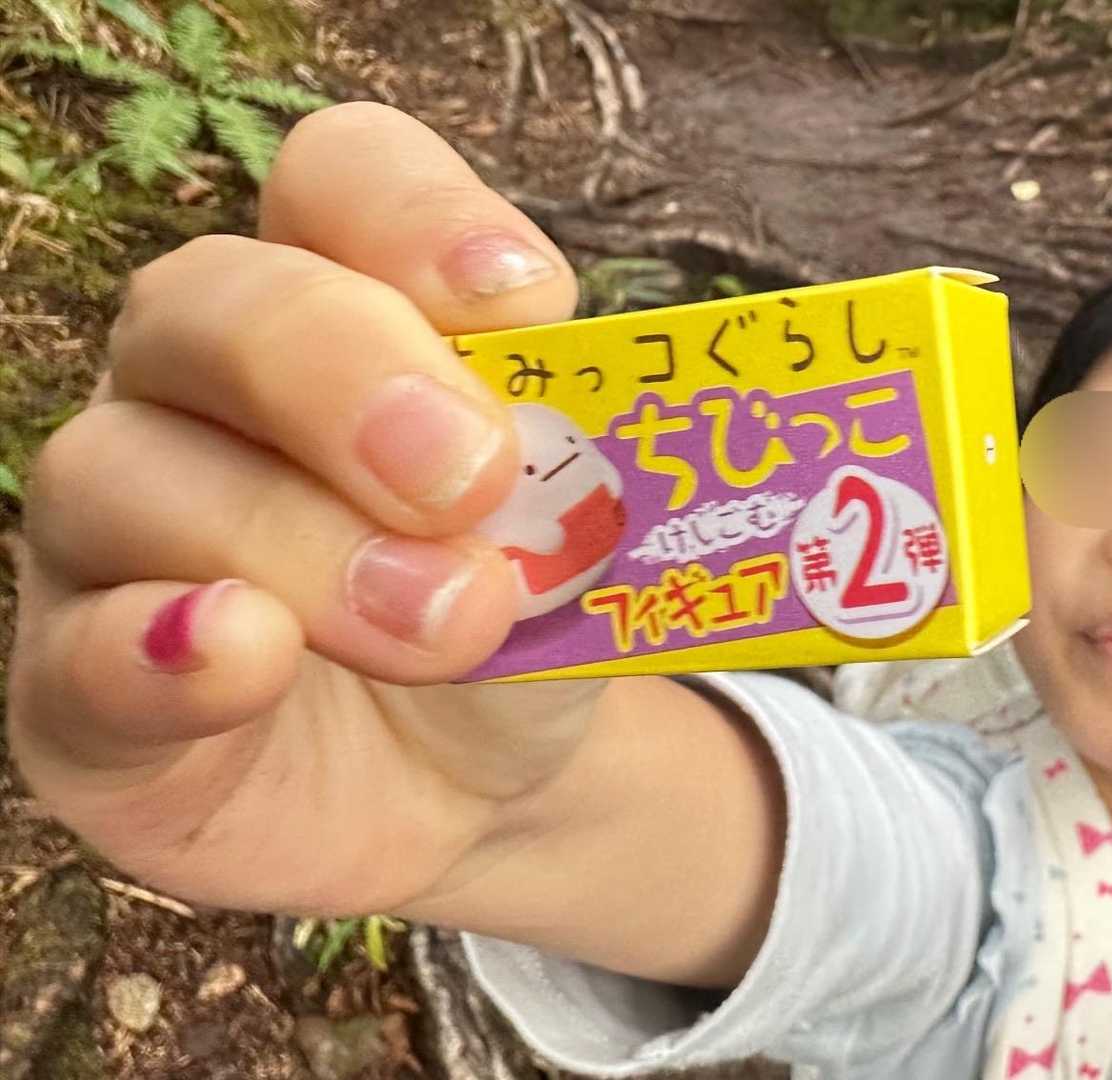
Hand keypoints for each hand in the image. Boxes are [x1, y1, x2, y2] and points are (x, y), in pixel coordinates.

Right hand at [5, 102, 605, 918]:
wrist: (482, 794)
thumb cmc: (523, 615)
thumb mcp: (585, 532)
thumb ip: (581, 477)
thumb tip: (570, 462)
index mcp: (344, 305)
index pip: (337, 181)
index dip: (418, 213)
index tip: (528, 303)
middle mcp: (202, 390)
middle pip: (210, 299)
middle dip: (347, 373)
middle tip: (475, 479)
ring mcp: (121, 536)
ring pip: (125, 470)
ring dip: (300, 540)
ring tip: (450, 624)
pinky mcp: (80, 692)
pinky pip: (75, 653)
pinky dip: (164, 649)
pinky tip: (247, 653)